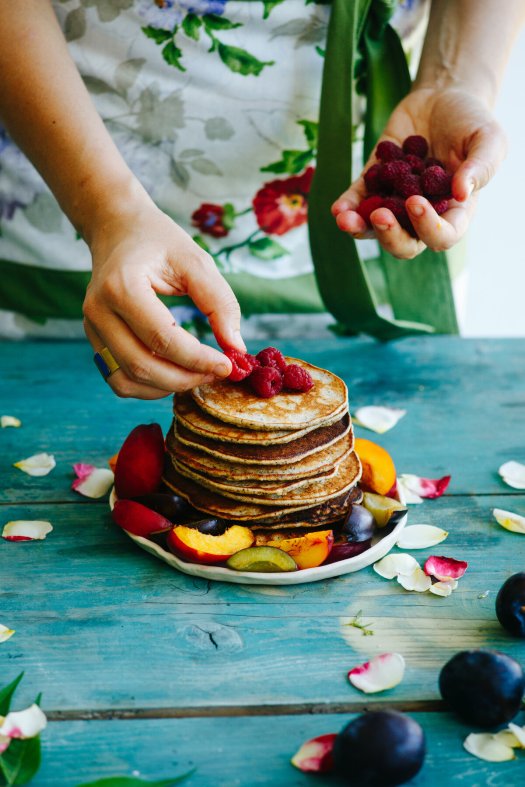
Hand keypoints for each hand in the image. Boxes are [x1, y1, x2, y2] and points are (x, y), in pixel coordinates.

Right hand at [83, 199, 243, 398]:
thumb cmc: (160, 242)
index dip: (199, 359)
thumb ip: (220, 303)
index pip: (162, 339)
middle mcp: (99, 311)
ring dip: (167, 387)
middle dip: (186, 378)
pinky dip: (149, 387)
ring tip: (198, 374)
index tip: (229, 365)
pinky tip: (175, 374)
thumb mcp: (197, 261)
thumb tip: (236, 348)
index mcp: (122, 286)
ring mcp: (92, 328)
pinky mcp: (94, 340)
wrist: (118, 230)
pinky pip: (119, 380)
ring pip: (127, 380)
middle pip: (143, 365)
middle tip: (217, 373)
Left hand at [332, 87, 506, 259]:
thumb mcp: (488, 140)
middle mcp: (422, 215)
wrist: (442, 99)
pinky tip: (338, 208)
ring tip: (345, 219)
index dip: (428, 228)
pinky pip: (357, 202)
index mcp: (454, 212)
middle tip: (380, 215)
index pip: (442, 236)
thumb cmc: (471, 123)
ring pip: (375, 229)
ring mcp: (395, 201)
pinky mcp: (374, 183)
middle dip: (389, 235)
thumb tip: (461, 193)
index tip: (416, 202)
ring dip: (359, 228)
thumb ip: (481, 167)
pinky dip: (347, 206)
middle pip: (405, 243)